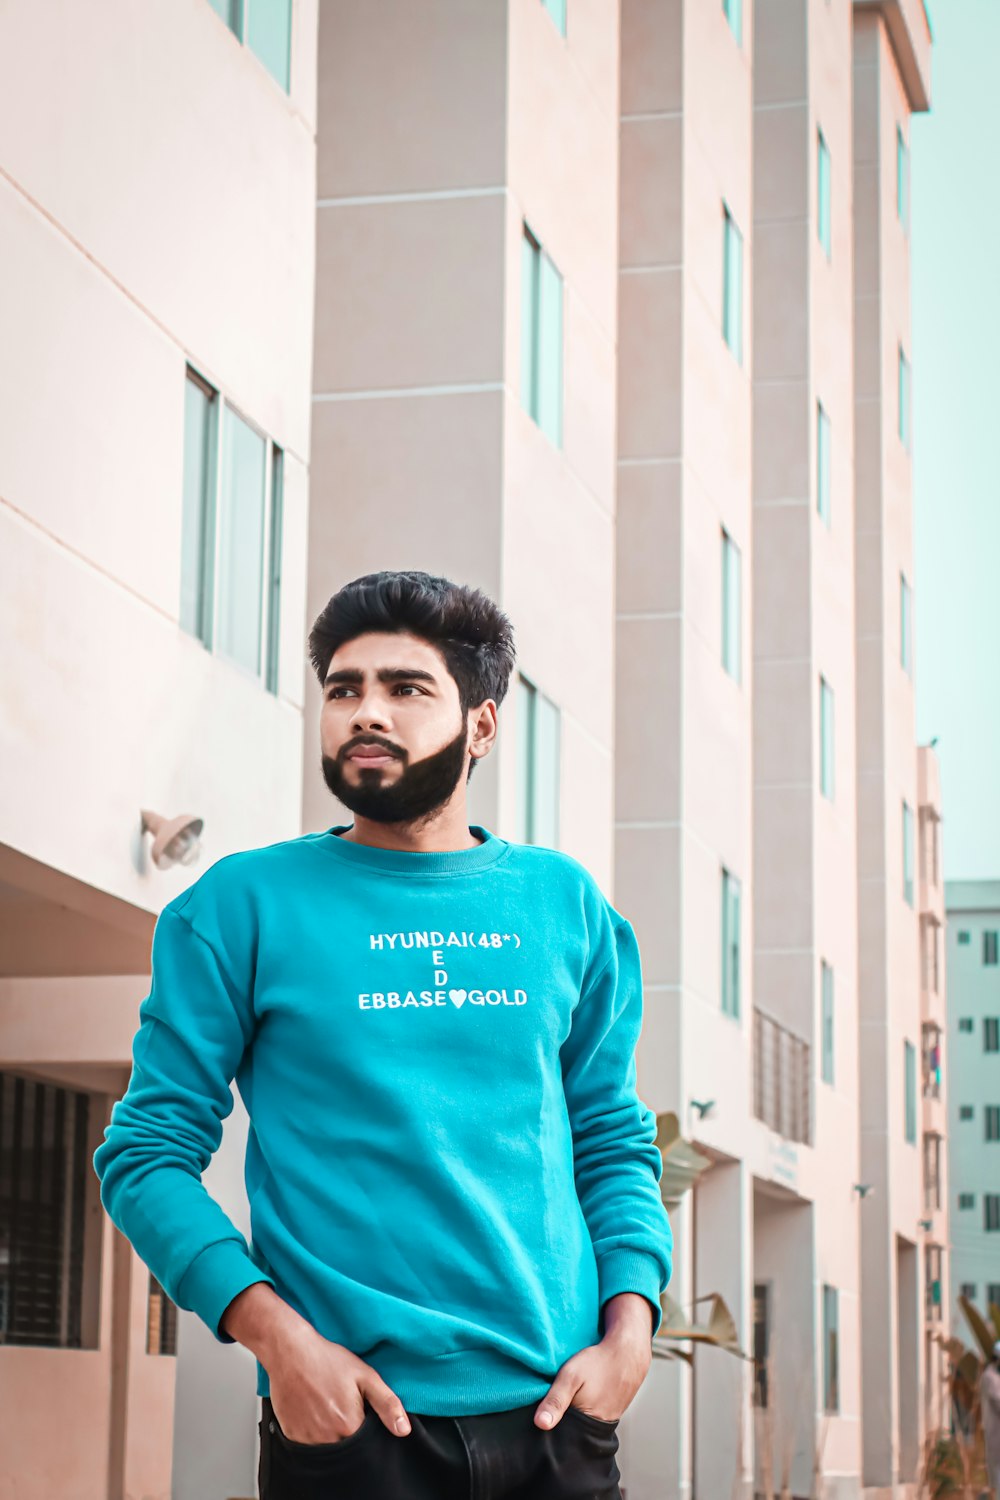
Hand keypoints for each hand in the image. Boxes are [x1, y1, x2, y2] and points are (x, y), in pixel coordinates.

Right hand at [267, 1323, 411, 1444]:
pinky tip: (314, 1412)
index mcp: (349, 1425)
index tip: (361, 1412)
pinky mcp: (292, 1438)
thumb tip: (404, 1431)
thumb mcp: (365, 1376)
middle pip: (347, 1448)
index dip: (367, 1428)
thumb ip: (387, 1404)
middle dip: (350, 1433)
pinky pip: (309, 1446)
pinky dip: (314, 1434)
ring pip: (328, 1449)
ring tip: (328, 1407)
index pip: (367, 1444)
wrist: (291, 1352)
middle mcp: (328, 1439)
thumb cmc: (329, 1361)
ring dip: (332, 1435)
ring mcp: (307, 1440)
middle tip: (342, 1406)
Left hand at [533, 1321, 651, 1430]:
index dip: (551, 1424)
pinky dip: (587, 1406)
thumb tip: (540, 1424)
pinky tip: (586, 1392)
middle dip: (562, 1418)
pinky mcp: (613, 1412)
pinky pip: (594, 1414)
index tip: (542, 1411)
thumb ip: (555, 1401)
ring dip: (575, 1412)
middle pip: (573, 1429)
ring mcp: (608, 1421)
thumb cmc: (598, 1363)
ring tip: (574, 1394)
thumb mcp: (570, 1376)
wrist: (627, 1352)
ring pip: (583, 1422)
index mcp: (586, 1424)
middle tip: (560, 1397)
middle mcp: (598, 1428)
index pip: (562, 1436)